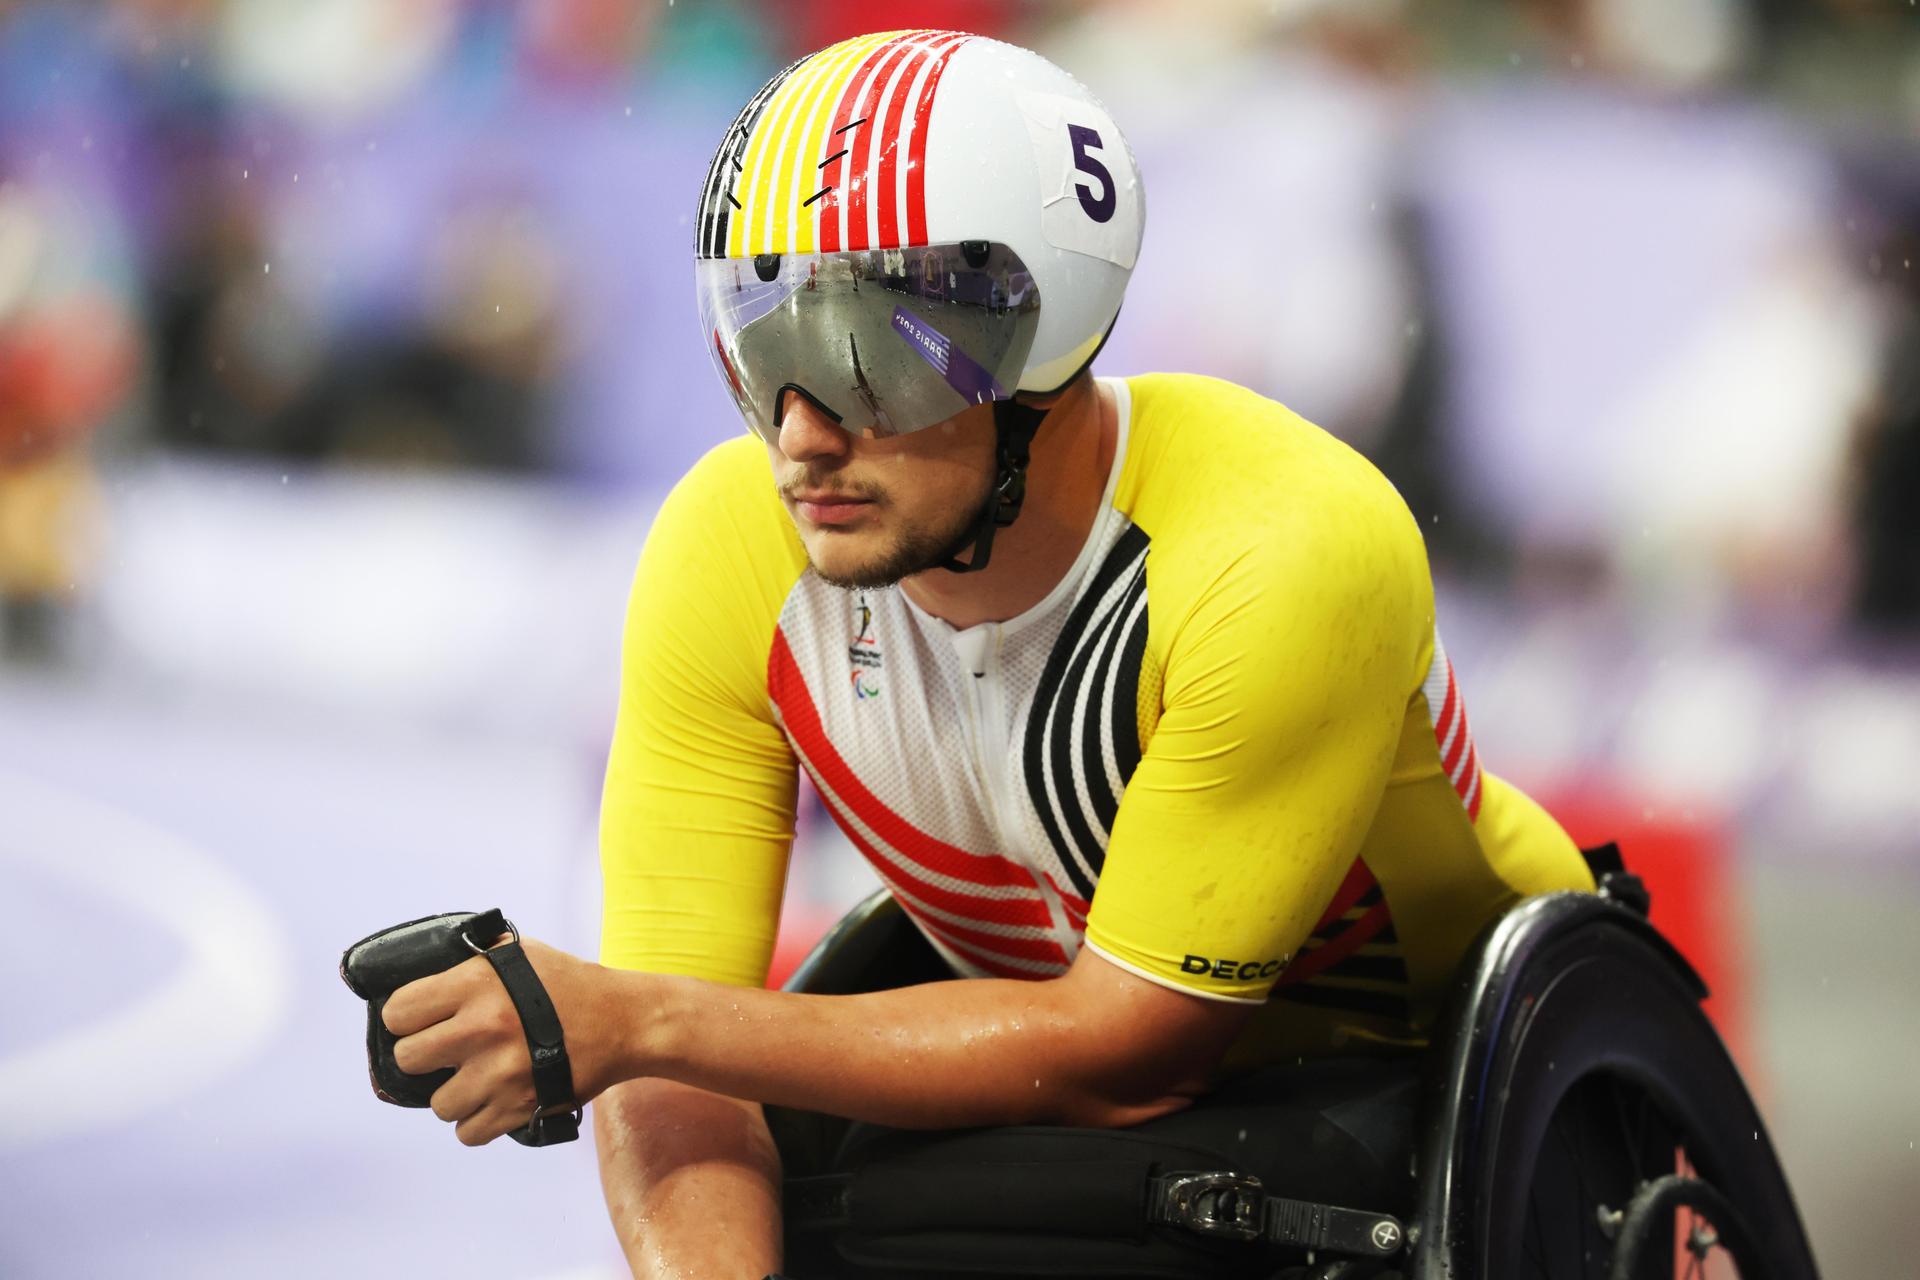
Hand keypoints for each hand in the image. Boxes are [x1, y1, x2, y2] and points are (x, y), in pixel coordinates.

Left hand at [383, 937, 625, 1145]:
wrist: (624, 1021)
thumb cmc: (571, 984)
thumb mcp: (521, 953)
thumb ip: (474, 961)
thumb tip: (430, 965)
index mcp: (475, 985)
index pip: (398, 1012)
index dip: (406, 1018)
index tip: (420, 1021)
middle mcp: (481, 1028)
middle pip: (407, 1060)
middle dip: (424, 1057)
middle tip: (446, 1052)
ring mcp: (498, 1073)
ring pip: (438, 1105)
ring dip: (455, 1095)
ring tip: (477, 1079)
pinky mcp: (517, 1108)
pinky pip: (468, 1133)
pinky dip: (478, 1123)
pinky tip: (493, 1101)